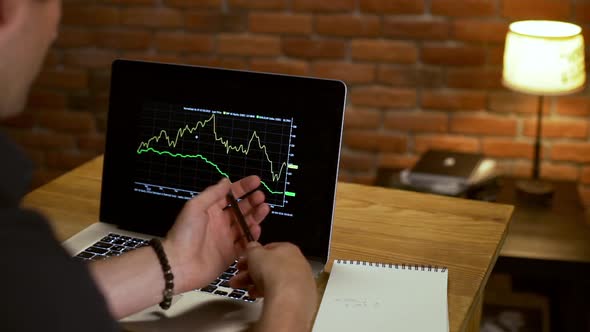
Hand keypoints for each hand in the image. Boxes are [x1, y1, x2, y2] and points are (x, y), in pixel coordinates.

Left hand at [162, 176, 269, 292]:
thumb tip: (226, 181)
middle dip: (252, 202)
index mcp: (210, 210)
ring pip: (245, 225)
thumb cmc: (185, 232)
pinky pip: (244, 244)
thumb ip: (212, 194)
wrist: (178, 264)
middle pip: (240, 210)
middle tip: (261, 197)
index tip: (256, 181)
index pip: (230, 195)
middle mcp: (220, 223)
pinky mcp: (230, 255)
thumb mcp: (195, 207)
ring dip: (255, 216)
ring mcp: (225, 239)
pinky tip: (257, 228)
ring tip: (264, 209)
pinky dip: (252, 236)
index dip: (243, 187)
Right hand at [229, 242, 317, 330]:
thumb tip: (252, 246)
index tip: (242, 263)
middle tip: (237, 279)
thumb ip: (252, 249)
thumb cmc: (272, 270)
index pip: (269, 249)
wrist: (289, 298)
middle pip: (270, 266)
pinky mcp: (300, 296)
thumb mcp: (255, 254)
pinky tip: (256, 296)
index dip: (253, 256)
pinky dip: (268, 293)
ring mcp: (300, 280)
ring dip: (256, 283)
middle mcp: (297, 262)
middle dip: (250, 272)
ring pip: (274, 279)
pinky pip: (281, 292)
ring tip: (243, 289)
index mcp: (288, 248)